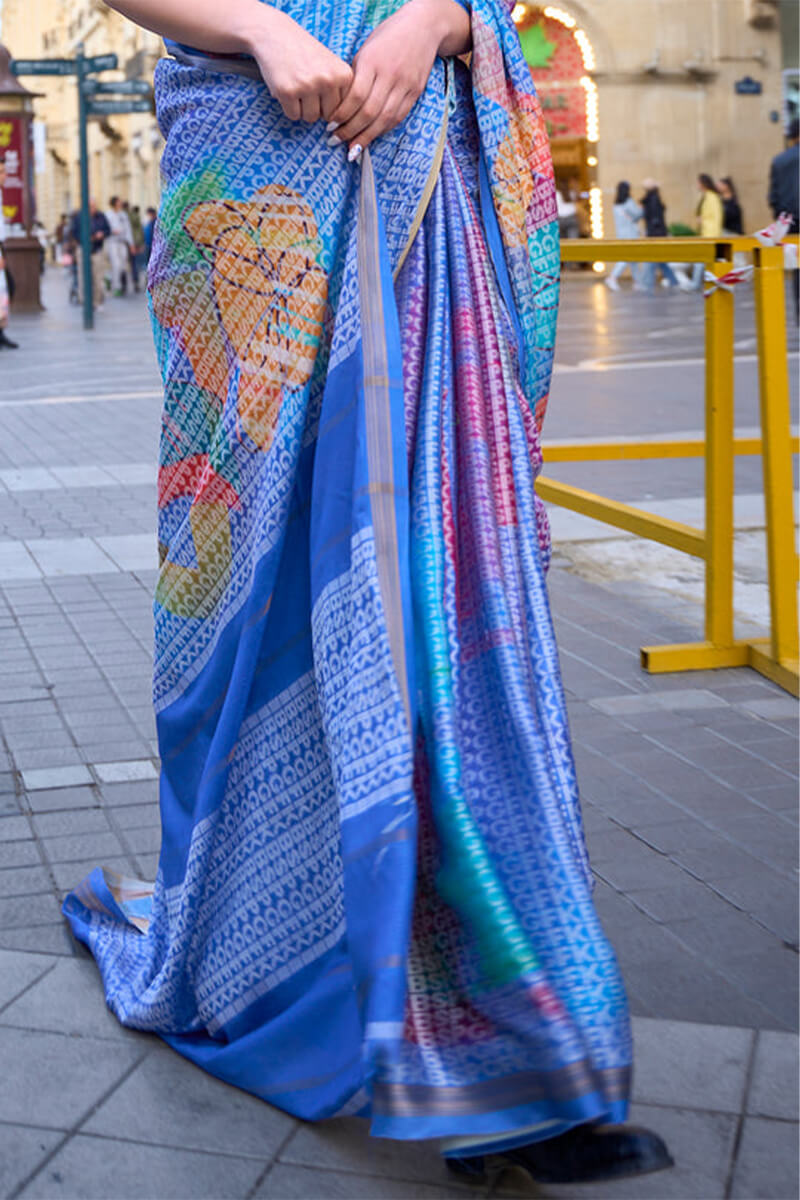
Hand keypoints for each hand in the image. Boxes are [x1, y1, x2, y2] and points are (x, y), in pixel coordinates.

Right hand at [246, 7, 353, 122]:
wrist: (274, 34)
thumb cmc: (304, 53)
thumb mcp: (331, 66)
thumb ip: (339, 91)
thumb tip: (336, 127)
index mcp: (344, 74)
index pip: (342, 108)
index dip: (329, 102)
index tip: (319, 86)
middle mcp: (328, 80)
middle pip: (328, 116)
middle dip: (317, 108)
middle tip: (306, 87)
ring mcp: (308, 86)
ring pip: (311, 118)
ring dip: (302, 109)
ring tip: (297, 87)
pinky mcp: (288, 92)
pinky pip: (293, 116)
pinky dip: (288, 107)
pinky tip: (286, 89)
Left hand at [329, 0, 470, 153]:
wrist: (423, 28)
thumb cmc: (388, 37)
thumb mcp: (366, 50)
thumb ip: (356, 76)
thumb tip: (342, 105)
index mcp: (373, 62)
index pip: (356, 96)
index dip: (342, 114)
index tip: (330, 125)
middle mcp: (390, 75)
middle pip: (369, 112)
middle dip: (351, 130)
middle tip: (336, 140)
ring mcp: (405, 85)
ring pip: (384, 119)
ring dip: (366, 137)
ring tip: (352, 149)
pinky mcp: (415, 93)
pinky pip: (398, 117)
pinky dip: (383, 130)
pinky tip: (371, 137)